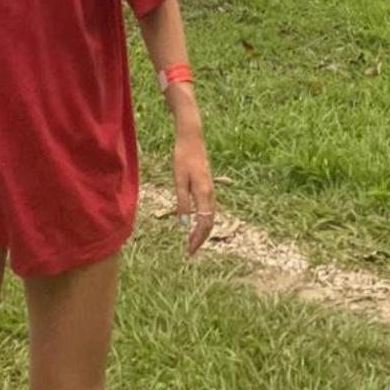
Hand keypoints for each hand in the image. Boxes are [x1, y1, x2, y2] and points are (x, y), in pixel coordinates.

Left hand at [173, 130, 214, 255]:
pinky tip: (196, 221)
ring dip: (203, 229)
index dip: (197, 238)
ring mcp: (210, 188)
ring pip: (210, 215)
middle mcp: (210, 193)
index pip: (203, 222)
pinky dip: (204, 219)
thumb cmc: (182, 157)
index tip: (190, 251)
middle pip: (209, 221)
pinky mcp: (207, 184)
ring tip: (193, 240)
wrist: (192, 138)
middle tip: (191, 250)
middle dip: (201, 237)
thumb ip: (182, 202)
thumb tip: (183, 223)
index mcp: (203, 193)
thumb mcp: (179, 180)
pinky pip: (209, 207)